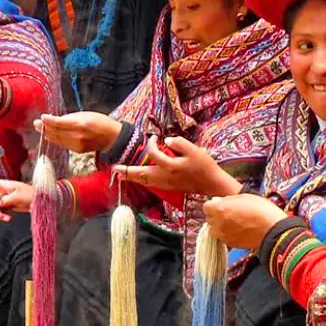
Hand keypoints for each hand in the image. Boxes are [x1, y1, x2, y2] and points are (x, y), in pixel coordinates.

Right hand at [0, 177, 33, 222]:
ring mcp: (5, 199)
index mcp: (4, 186)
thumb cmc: (32, 195)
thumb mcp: (19, 196)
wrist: (40, 202)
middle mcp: (3, 192)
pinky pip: (0, 211)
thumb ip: (6, 200)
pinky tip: (9, 218)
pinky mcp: (9, 205)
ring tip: (7, 219)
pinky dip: (3, 216)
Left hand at [34, 112, 122, 152]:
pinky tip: (50, 135)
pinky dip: (55, 139)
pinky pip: (63, 144)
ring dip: (47, 134)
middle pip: (56, 132)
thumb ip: (69, 118)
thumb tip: (54, 120)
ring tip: (40, 128)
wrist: (111, 137)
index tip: (42, 117)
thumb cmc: (99, 122)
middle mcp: (77, 136)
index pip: (59, 123)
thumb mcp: (85, 114)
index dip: (49, 121)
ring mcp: (77, 145)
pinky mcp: (77, 151)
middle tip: (36, 123)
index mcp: (80, 124)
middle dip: (45, 128)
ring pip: (58, 139)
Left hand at [113, 136, 240, 195]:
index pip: (154, 154)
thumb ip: (179, 144)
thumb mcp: (195, 151)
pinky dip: (141, 180)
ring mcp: (166, 184)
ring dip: (132, 177)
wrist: (211, 184)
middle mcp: (165, 177)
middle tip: (114, 169)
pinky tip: (137, 178)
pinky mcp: (168, 187)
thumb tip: (165, 140)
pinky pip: (150, 184)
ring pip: (144, 181)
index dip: (151, 144)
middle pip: (141, 174)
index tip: (154, 138)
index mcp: (171, 166)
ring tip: (120, 174)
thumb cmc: (204, 166)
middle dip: (127, 171)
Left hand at [203, 194, 287, 249]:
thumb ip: (228, 200)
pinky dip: (227, 233)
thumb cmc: (261, 210)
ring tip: (235, 222)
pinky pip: (223, 237)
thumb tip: (218, 202)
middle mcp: (217, 224)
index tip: (221, 204)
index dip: (214, 204)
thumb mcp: (244, 197)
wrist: (272, 230)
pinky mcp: (229, 244)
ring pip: (214, 229)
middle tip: (230, 212)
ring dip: (220, 225)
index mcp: (219, 210)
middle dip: (216, 215)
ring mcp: (223, 236)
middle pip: (209, 218)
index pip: (206, 207)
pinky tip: (239, 229)